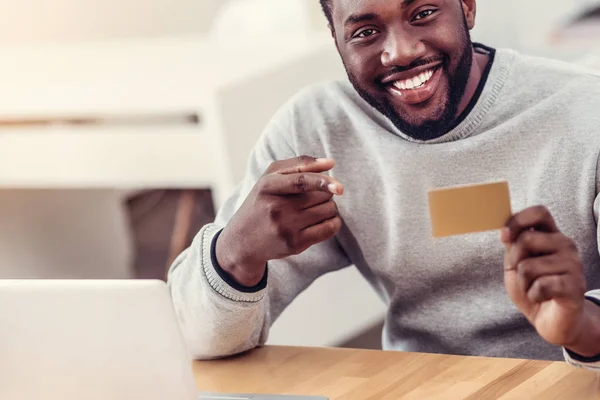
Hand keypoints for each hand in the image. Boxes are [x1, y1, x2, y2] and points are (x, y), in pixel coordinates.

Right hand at [216, 156, 343, 286]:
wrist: (242, 241)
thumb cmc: (262, 202)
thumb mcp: (271, 178)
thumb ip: (299, 164)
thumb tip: (330, 163)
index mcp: (268, 186)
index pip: (300, 181)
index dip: (322, 182)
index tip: (338, 186)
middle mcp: (276, 208)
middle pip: (321, 195)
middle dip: (325, 193)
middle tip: (313, 197)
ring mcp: (285, 228)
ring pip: (328, 210)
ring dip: (329, 207)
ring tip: (314, 208)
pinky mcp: (295, 244)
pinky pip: (329, 229)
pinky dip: (334, 222)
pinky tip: (324, 220)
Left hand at [501, 205, 597, 353]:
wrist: (551, 320)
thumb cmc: (533, 288)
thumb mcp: (516, 263)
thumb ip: (513, 245)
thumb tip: (505, 231)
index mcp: (551, 236)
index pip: (539, 212)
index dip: (517, 220)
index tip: (504, 237)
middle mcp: (566, 246)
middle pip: (527, 239)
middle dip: (514, 261)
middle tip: (523, 275)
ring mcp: (574, 265)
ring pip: (529, 266)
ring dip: (523, 283)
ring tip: (534, 288)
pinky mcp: (576, 286)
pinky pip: (540, 286)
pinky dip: (533, 295)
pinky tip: (542, 297)